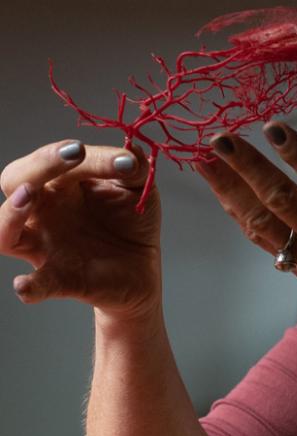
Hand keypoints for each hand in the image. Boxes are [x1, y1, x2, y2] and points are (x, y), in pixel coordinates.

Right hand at [0, 140, 161, 318]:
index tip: (122, 160)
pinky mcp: (60, 279)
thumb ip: (133, 167)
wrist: (143, 268)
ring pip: (4, 231)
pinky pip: (35, 285)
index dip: (82, 154)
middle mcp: (43, 211)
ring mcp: (45, 246)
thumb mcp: (137, 188)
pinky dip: (29, 286)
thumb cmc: (130, 221)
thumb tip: (131, 149)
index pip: (53, 159)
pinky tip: (25, 286)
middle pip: (15, 180)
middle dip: (40, 164)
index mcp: (58, 183)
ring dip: (11, 213)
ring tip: (28, 197)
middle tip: (75, 153)